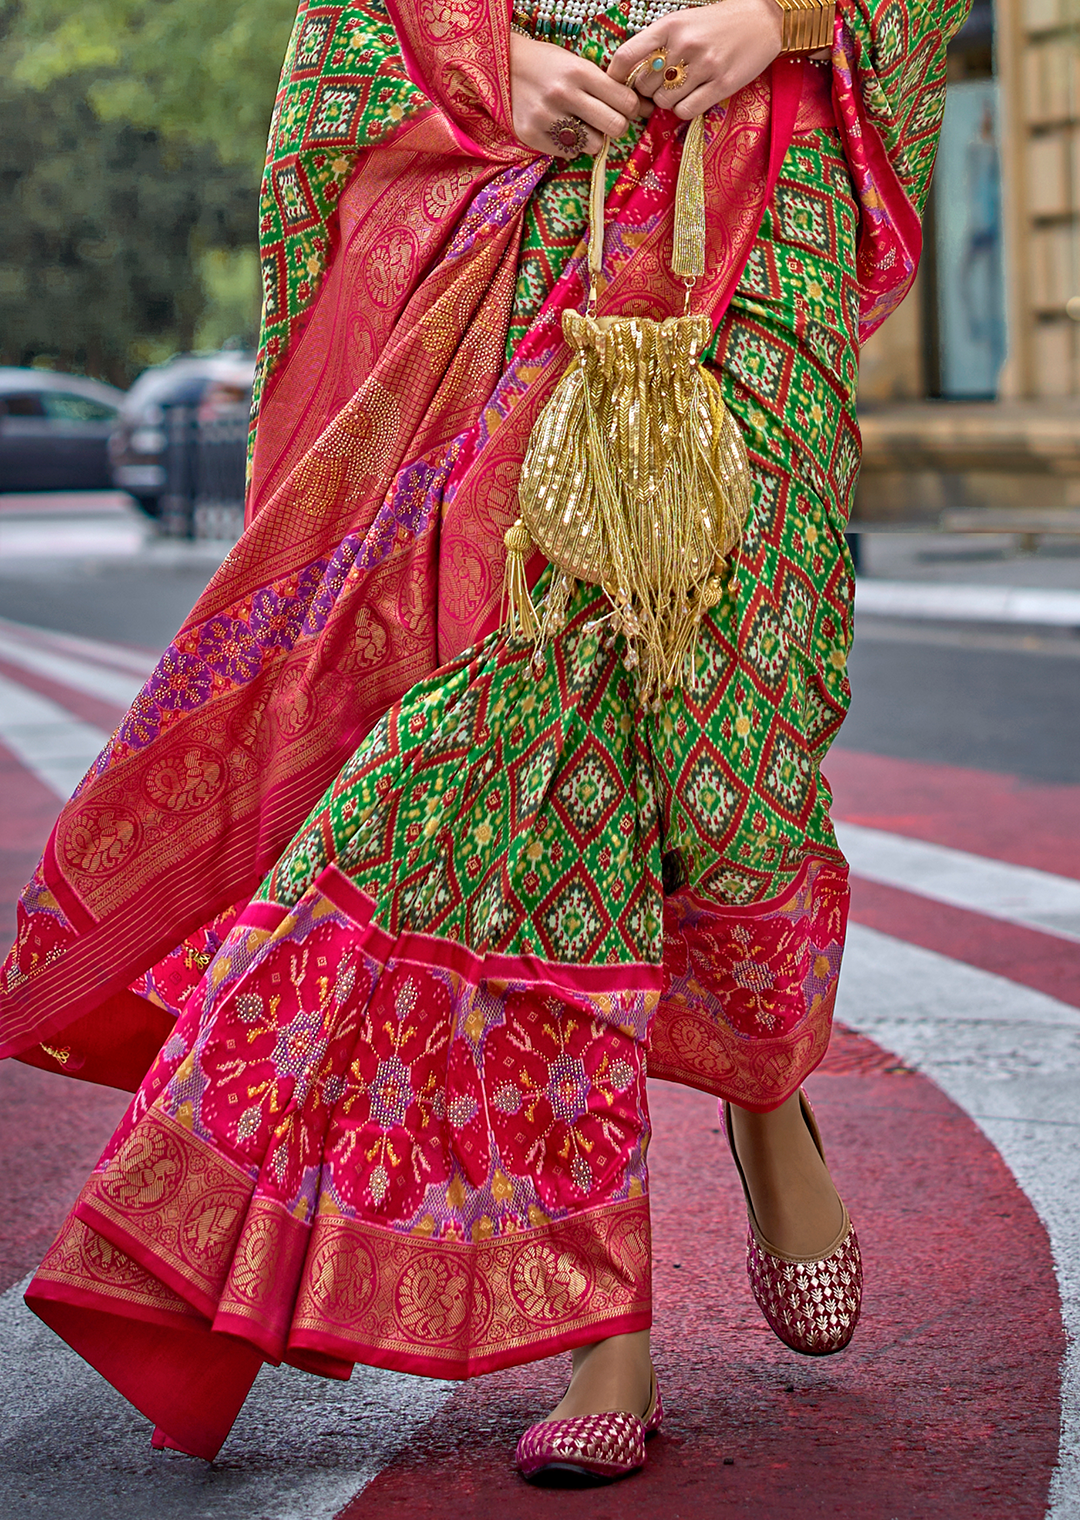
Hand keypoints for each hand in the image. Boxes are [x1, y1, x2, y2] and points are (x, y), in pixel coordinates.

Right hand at [510, 31, 652, 156]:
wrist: (503, 66)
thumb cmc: (547, 64)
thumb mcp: (576, 63)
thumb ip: (605, 84)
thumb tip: (644, 107)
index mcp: (579, 71)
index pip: (626, 101)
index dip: (632, 108)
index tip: (627, 109)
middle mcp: (563, 94)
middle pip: (615, 127)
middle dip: (617, 126)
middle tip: (608, 121)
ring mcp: (546, 117)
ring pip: (593, 145)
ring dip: (593, 138)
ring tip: (581, 126)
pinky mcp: (532, 135)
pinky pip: (568, 153)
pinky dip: (570, 146)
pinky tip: (561, 130)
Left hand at [608, 0, 783, 120]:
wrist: (763, 20)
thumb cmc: (717, 23)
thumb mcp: (683, 22)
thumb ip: (657, 43)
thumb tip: (630, 76)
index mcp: (670, 25)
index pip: (627, 56)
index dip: (616, 76)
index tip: (616, 86)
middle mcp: (685, 44)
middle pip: (645, 86)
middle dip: (649, 91)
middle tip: (662, 86)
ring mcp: (704, 65)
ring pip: (664, 102)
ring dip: (668, 102)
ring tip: (682, 89)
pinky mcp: (722, 84)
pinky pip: (686, 110)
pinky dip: (684, 110)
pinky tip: (693, 98)